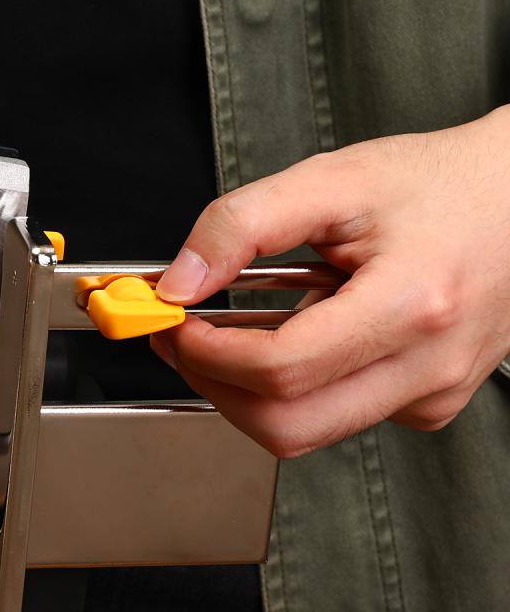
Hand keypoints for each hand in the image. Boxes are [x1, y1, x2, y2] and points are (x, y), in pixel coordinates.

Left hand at [150, 108, 509, 456]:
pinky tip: (297, 334)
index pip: (280, 370)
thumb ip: (242, 226)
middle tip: (184, 340)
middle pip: (287, 426)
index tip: (174, 324)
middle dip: (215, 387)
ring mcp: (432, 395)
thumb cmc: (437, 183)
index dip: (208, 354)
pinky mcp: (428, 404)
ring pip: (307, 431)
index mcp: (411, 306)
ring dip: (248, 388)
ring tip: (235, 329)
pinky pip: (337, 416)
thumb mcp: (331, 180)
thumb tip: (179, 281)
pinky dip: (293, 386)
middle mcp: (428, 368)